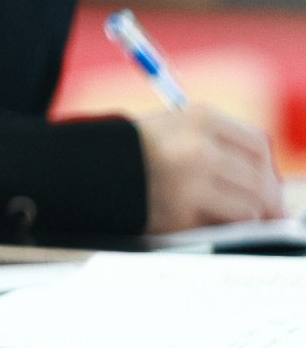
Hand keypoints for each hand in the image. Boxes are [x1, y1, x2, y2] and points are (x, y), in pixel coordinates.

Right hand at [137, 106, 281, 231]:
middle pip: (260, 179)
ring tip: (239, 221)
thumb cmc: (130, 153)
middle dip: (267, 201)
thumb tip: (264, 181)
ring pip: (250, 206)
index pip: (257, 146)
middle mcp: (199, 147)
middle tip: (267, 214)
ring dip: (249, 216)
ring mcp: (190, 181)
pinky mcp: (180, 212)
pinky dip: (227, 228)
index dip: (266, 169)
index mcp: (198, 118)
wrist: (80, 170)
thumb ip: (214, 146)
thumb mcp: (171, 130)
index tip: (265, 184)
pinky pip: (225, 226)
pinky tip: (213, 224)